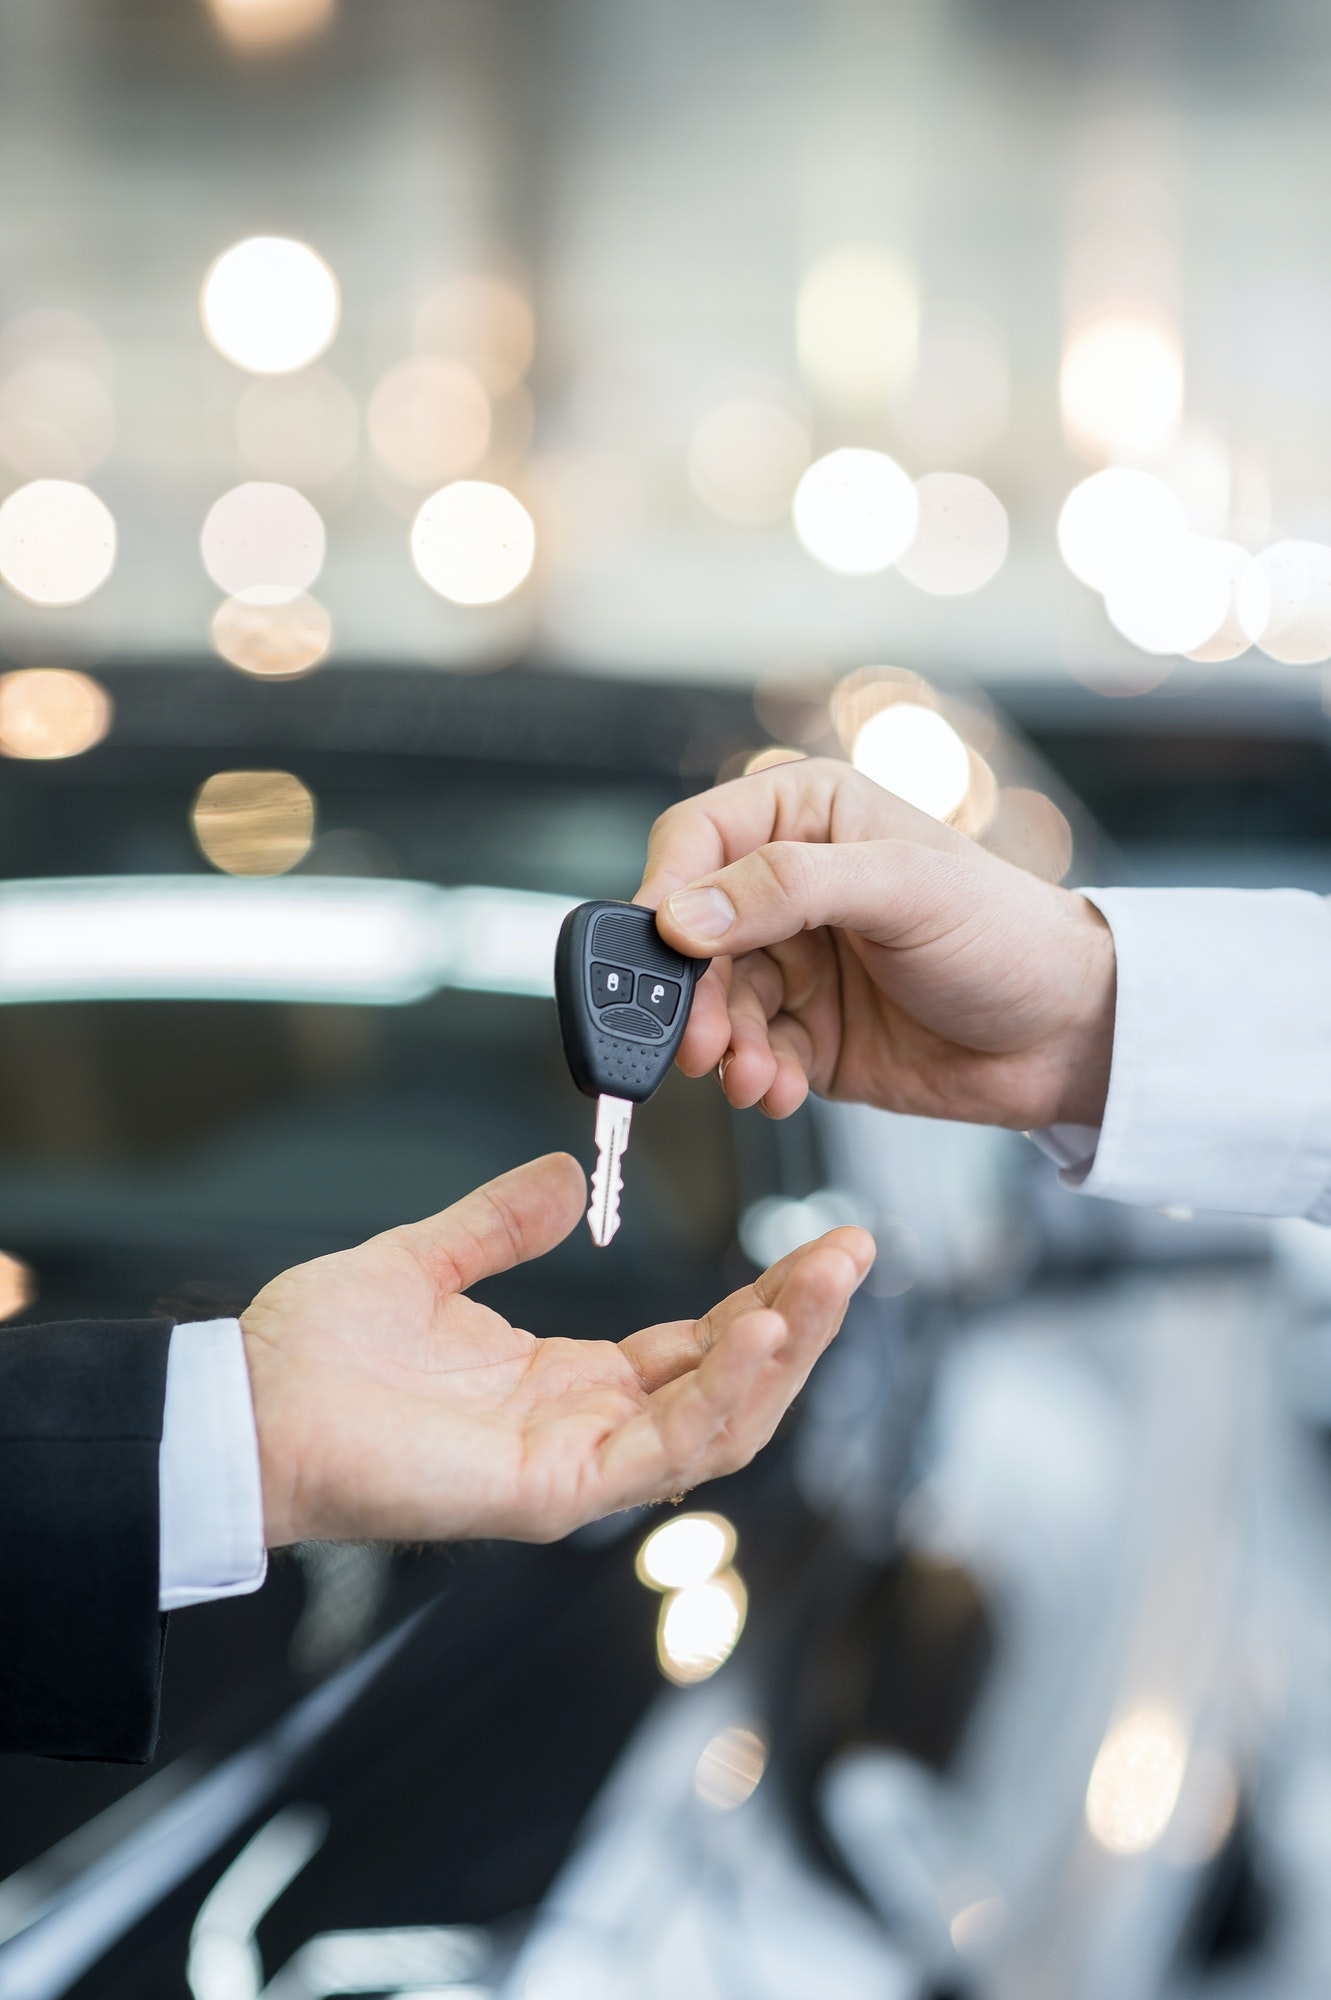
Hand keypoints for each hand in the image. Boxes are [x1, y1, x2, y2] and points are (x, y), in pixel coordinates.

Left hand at [242, 1151, 872, 1547]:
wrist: (245, 1406)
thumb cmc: (316, 1354)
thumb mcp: (427, 1262)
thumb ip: (499, 1222)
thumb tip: (565, 1173)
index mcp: (563, 1380)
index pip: (695, 1345)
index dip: (760, 1297)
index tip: (813, 1239)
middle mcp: (584, 1427)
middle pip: (730, 1383)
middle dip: (801, 1319)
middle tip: (854, 1249)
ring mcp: (576, 1466)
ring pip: (721, 1421)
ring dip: (786, 1350)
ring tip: (831, 1276)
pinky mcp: (554, 1490)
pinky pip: (665, 1446)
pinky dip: (725, 1391)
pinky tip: (763, 1329)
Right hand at [638, 757, 1115, 1131]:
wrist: (1070, 1037)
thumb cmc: (1008, 934)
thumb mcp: (904, 890)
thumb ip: (789, 889)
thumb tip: (683, 915)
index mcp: (807, 815)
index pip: (697, 838)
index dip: (666, 891)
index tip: (660, 949)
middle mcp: (788, 886)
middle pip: (692, 935)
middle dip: (693, 995)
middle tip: (700, 1044)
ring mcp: (795, 963)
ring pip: (716, 1004)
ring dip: (725, 1047)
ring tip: (755, 1078)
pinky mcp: (808, 1033)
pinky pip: (751, 1055)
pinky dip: (757, 1078)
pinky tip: (782, 1092)